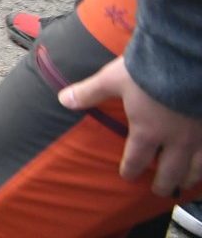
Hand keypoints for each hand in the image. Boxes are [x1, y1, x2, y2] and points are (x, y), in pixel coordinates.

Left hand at [60, 56, 201, 196]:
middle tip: (160, 191)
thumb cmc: (147, 70)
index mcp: (148, 132)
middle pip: (170, 171)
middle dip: (163, 183)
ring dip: (191, 177)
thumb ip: (89, 92)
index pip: (136, 159)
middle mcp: (176, 140)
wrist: (185, 59)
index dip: (130, 170)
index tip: (127, 176)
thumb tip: (62, 99)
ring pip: (198, 166)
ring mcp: (200, 135)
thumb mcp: (112, 79)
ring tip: (187, 183)